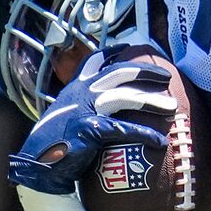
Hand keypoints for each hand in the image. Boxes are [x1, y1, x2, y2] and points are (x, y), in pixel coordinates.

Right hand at [5, 53, 173, 196]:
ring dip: (152, 101)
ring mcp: (85, 109)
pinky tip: (160, 140)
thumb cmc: (56, 142)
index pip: (95, 60)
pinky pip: (124, 129)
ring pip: (125, 97)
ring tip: (172, 107)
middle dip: (145, 71)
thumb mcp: (67, 114)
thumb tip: (101, 103)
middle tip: (167, 76)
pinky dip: (144, 134)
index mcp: (76, 87)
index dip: (114, 52)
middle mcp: (81, 93)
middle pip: (118, 72)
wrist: (38, 164)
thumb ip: (83, 104)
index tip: (131, 47)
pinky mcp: (90, 129)